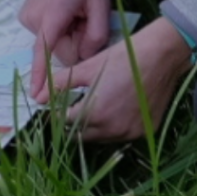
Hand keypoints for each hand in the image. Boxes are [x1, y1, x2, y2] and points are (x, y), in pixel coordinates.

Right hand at [22, 0, 110, 98]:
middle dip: (76, 43)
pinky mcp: (27, 16)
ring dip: (68, 36)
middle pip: (58, 50)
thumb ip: (96, 38)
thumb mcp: (101, 6)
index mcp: (52, 15)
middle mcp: (34, 18)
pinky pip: (47, 34)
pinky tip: (65, 11)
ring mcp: (27, 16)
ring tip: (76, 12)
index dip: (41, 77)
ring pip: (53, 43)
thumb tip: (85, 61)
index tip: (36, 97)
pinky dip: (59, 29)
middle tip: (85, 19)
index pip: (43, 53)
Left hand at [50, 17, 193, 140]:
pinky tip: (108, 111)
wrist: (158, 58)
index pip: (67, 123)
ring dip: (91, 127)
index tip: (52, 105)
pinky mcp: (145, 131)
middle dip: (72, 124)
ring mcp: (131, 133)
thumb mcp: (85, 68)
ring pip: (102, 137)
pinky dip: (111, 127)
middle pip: (84, 135)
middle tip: (67, 108)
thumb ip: (60, 84)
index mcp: (95, 113)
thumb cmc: (119, 59)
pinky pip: (121, 135)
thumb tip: (37, 97)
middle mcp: (113, 129)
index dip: (56, 113)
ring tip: (86, 108)